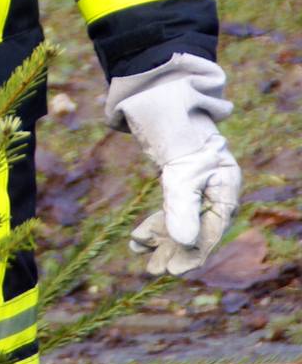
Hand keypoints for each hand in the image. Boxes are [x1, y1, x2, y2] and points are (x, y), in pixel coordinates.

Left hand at [105, 52, 240, 276]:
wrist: (160, 93)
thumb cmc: (174, 126)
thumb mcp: (179, 170)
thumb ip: (182, 206)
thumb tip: (185, 242)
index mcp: (225, 185)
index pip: (212, 230)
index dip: (192, 253)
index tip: (172, 270)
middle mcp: (215, 187)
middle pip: (197, 229)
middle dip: (174, 250)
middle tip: (152, 270)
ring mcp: (197, 184)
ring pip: (181, 221)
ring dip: (161, 239)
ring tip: (139, 253)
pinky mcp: (179, 179)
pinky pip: (170, 209)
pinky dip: (155, 223)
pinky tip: (138, 238)